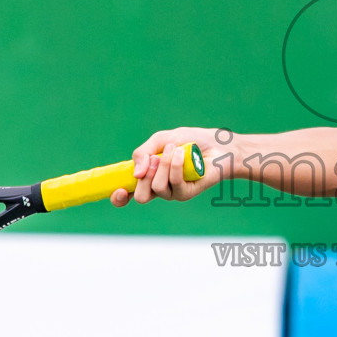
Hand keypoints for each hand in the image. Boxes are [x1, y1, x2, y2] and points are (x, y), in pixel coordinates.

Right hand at [111, 126, 235, 206]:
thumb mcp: (161, 140)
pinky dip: (176, 165)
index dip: (119, 197)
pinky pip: (175, 183)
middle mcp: (158, 188)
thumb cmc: (189, 141)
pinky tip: (183, 154)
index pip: (127, 194)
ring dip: (164, 164)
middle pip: (141, 196)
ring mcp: (173, 192)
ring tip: (176, 149)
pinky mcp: (188, 193)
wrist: (218, 144)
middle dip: (144, 177)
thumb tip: (135, 174)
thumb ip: (143, 153)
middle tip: (156, 159)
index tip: (119, 190)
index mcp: (147, 176)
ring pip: (157, 187)